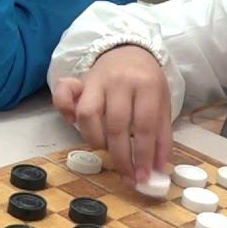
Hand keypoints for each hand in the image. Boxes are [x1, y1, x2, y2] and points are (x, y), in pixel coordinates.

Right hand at [52, 45, 171, 183]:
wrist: (128, 51)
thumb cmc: (147, 82)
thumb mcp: (162, 104)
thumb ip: (162, 136)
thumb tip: (158, 169)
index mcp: (147, 85)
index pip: (145, 125)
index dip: (143, 155)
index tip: (142, 177)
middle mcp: (120, 81)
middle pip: (116, 125)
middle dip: (121, 157)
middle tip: (127, 176)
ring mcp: (97, 81)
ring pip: (88, 115)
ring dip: (96, 140)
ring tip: (107, 152)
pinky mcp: (79, 82)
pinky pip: (64, 96)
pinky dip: (64, 112)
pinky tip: (73, 123)